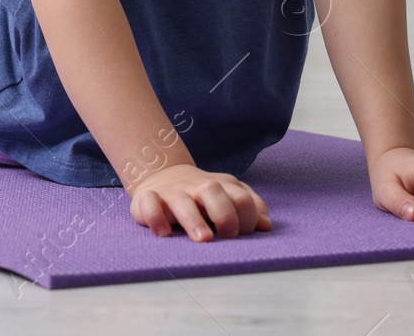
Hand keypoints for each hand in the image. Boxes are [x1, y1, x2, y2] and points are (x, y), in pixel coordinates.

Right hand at [128, 163, 273, 240]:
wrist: (162, 174)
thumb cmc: (202, 195)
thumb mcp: (228, 195)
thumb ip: (249, 208)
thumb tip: (266, 226)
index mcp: (221, 187)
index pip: (241, 198)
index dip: (247, 217)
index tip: (243, 234)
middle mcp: (197, 187)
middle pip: (213, 191)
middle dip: (224, 213)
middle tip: (228, 235)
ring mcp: (172, 192)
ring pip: (182, 201)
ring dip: (193, 220)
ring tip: (203, 239)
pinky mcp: (147, 197)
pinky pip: (149, 203)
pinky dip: (155, 216)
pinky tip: (163, 233)